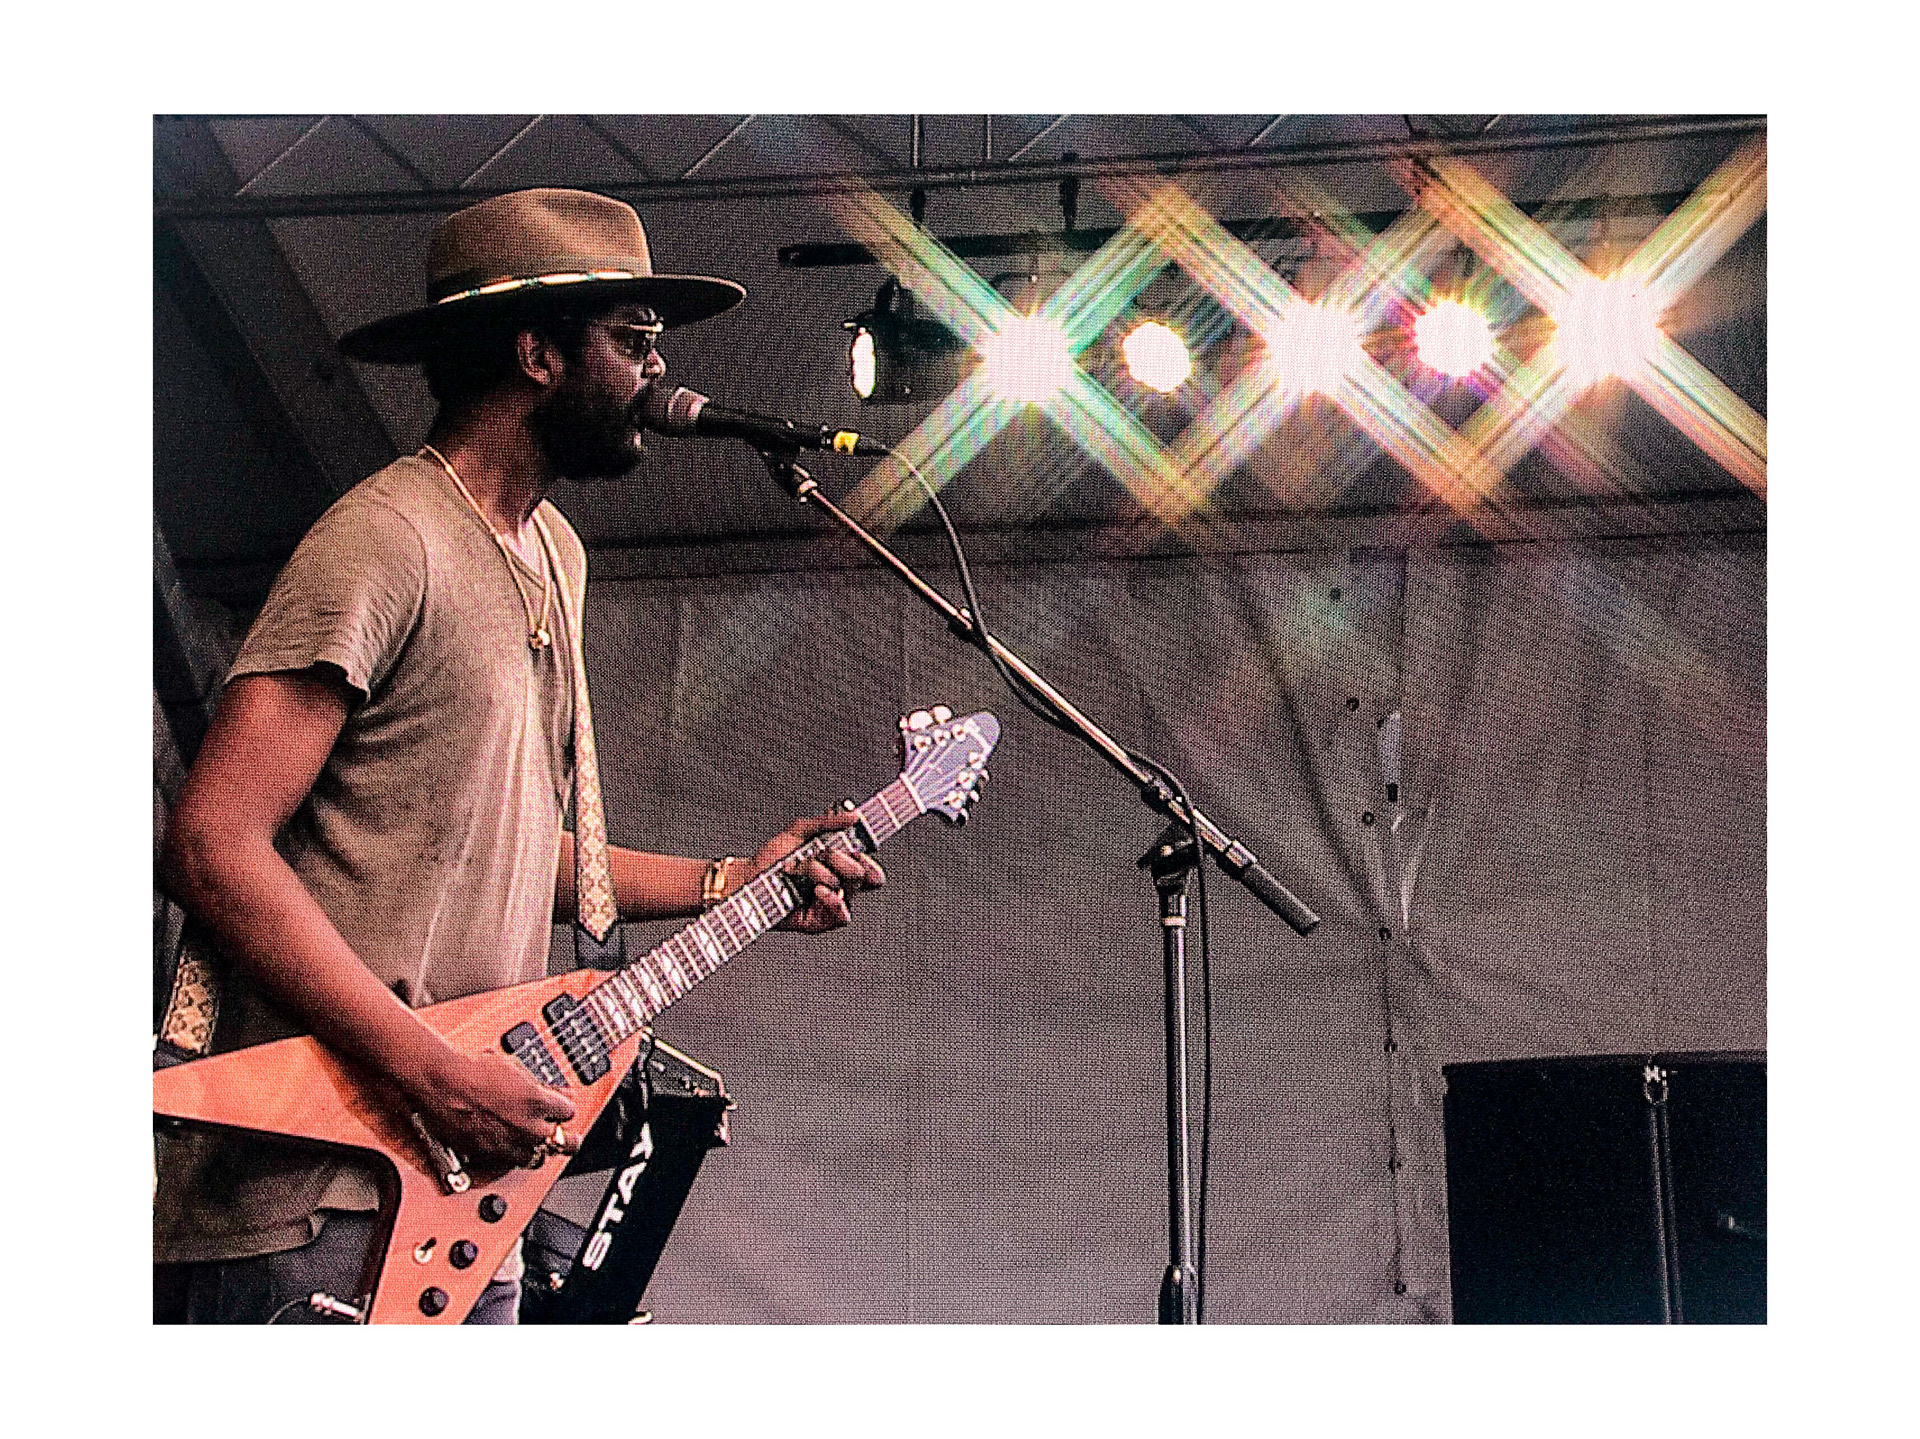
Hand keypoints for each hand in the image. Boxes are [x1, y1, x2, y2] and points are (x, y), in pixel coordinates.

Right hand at [407, 1048, 579, 1168]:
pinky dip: (510, 1155)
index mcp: (538, 1103)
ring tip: (535, 1143)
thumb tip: (547, 1091)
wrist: (441, 1083)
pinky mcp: (487, 1156)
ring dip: (538, 1150)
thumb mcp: (515, 1068)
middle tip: (561, 1133)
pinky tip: (508, 1145)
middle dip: (564, 1137)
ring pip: (537, 1159)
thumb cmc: (472, 1070)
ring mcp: (508, 1146)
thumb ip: (537, 1085)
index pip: (569, 1112)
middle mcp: (527, 1129)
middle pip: (563, 1144)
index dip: (565, 1107)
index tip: (561, 1104)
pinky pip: (508, 1163)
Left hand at [750, 809, 886, 933]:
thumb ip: (827, 822)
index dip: (869, 858)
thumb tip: (855, 816)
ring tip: (799, 869)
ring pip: (847, 888)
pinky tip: (819, 890)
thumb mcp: (799, 830)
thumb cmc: (773, 857)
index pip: (869, 866)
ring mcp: (830, 905)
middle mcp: (839, 886)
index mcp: (839, 866)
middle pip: (862, 875)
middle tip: (822, 854)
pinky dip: (834, 901)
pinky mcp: (820, 922)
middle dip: (842, 860)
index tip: (858, 847)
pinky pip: (843, 916)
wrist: (748, 878)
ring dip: (821, 873)